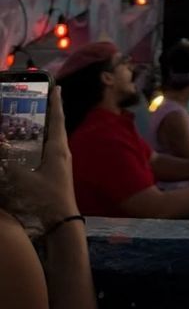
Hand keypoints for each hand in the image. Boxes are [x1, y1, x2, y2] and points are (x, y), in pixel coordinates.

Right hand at [5, 92, 77, 227]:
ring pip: (50, 138)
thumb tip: (0, 145)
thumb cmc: (45, 198)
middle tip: (35, 99)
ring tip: (29, 117)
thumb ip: (7, 162)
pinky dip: (38, 141)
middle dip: (47, 112)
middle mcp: (61, 152)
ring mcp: (60, 162)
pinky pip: (47, 149)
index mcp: (58, 148)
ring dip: (41, 127)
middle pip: (54, 126)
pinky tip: (27, 143)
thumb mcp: (22, 178)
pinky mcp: (55, 171)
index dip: (56, 103)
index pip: (57, 119)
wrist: (62, 220)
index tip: (57, 87)